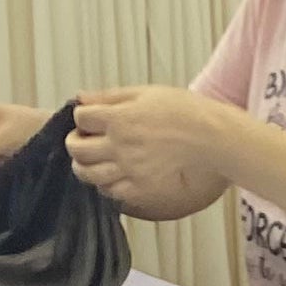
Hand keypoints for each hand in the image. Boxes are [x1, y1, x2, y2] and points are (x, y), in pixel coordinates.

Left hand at [67, 85, 218, 220]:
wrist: (210, 139)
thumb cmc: (183, 111)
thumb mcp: (144, 93)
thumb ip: (109, 96)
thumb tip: (81, 97)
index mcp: (119, 118)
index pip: (80, 118)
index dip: (81, 117)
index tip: (88, 118)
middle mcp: (119, 146)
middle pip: (77, 149)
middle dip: (74, 143)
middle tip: (81, 140)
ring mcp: (128, 170)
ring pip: (88, 175)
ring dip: (85, 166)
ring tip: (93, 160)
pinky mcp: (140, 190)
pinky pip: (111, 193)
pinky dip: (106, 185)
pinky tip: (113, 175)